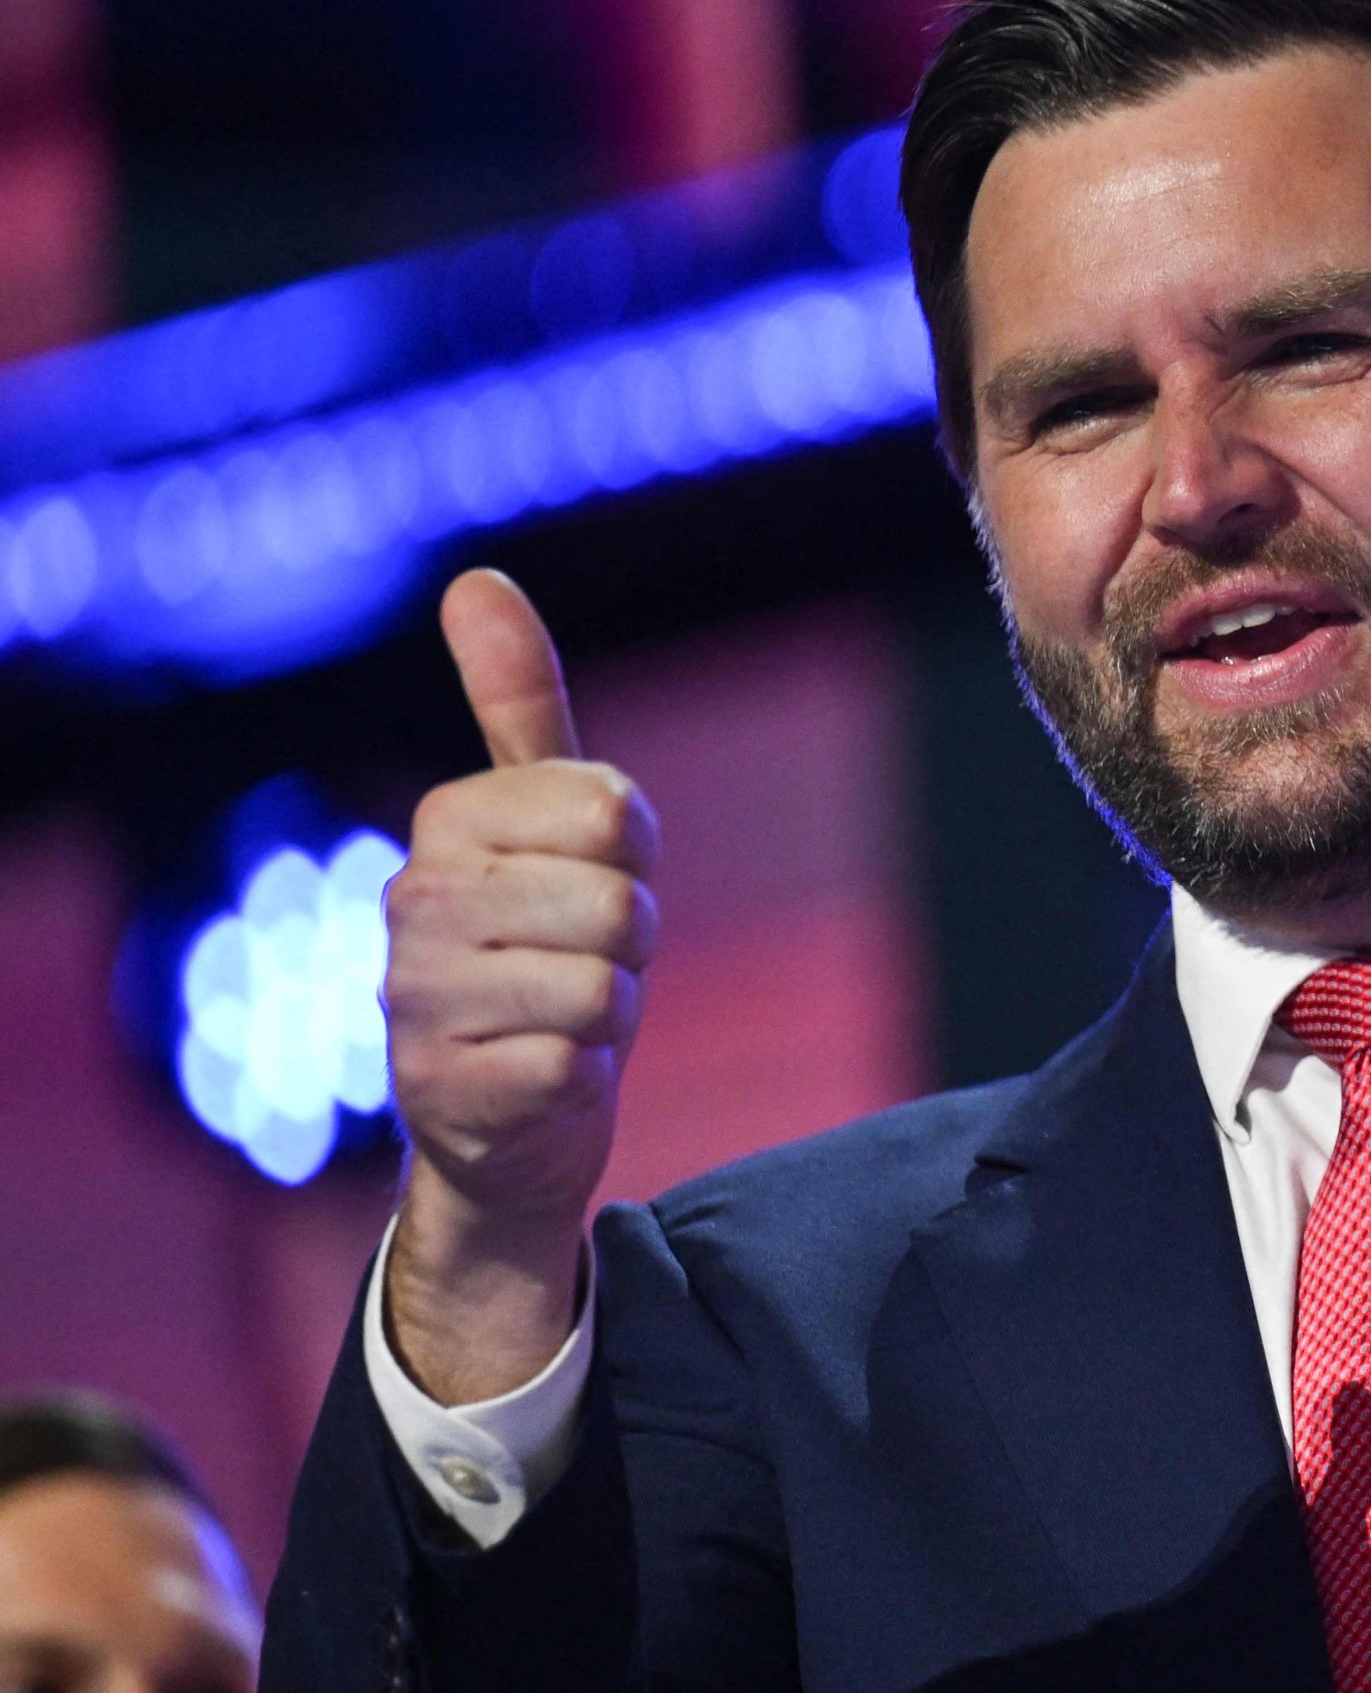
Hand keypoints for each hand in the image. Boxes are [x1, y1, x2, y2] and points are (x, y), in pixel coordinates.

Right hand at [380, 571, 658, 1402]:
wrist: (504, 1114)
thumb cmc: (542, 948)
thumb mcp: (540, 819)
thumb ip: (517, 701)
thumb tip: (475, 577)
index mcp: (448, 820)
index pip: (615, 811)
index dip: (633, 859)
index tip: (588, 880)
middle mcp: (414, 899)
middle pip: (620, 902)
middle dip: (629, 942)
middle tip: (578, 961)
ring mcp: (415, 996)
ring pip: (606, 986)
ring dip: (610, 1014)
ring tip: (558, 1018)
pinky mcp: (441, 1087)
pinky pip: (577, 1064)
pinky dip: (583, 1077)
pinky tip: (538, 1075)